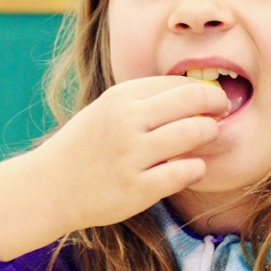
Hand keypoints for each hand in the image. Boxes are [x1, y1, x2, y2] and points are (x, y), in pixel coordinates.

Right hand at [0, 76, 229, 260]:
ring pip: (194, 132)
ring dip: (210, 133)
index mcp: (120, 97)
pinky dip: (197, 168)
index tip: (212, 99)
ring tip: (208, 138)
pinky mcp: (137, 188)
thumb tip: (196, 93)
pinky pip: (185, 171)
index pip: (178, 82)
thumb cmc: (86, 146)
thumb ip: (147, 100)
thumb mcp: (109, 110)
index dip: (203, 88)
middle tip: (222, 113)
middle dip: (217, 104)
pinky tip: (192, 168)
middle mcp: (127, 121)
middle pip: (193, 99)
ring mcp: (132, 155)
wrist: (48, 187)